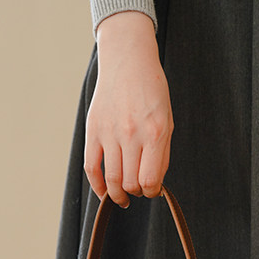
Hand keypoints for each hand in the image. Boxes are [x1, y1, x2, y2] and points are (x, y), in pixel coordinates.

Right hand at [84, 11, 173, 207]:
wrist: (128, 62)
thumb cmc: (152, 91)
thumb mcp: (167, 120)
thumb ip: (162, 154)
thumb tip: (153, 184)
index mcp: (155, 132)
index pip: (149, 180)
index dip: (151, 192)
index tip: (151, 190)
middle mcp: (132, 134)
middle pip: (130, 183)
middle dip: (136, 192)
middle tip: (139, 189)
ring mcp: (110, 133)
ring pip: (112, 180)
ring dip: (118, 194)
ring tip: (123, 197)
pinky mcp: (93, 130)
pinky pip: (91, 167)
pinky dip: (97, 185)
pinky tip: (104, 192)